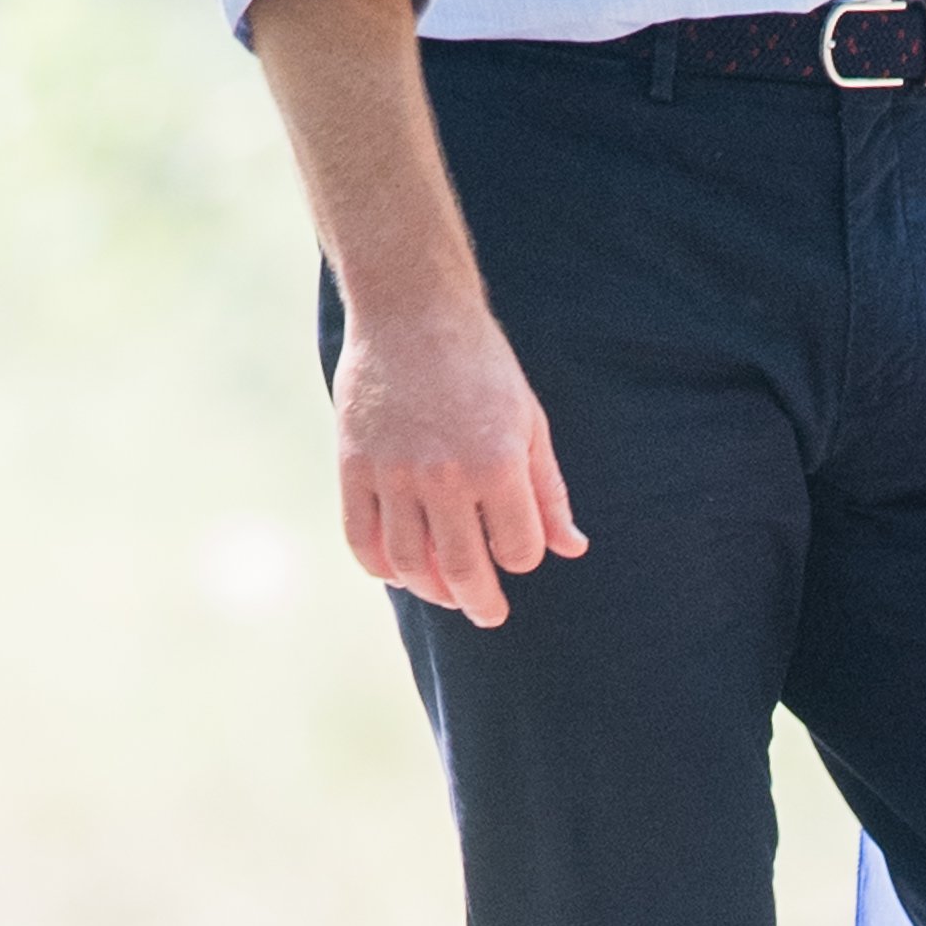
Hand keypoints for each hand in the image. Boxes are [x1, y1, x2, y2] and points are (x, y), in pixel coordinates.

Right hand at [332, 294, 586, 626]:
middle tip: (488, 614)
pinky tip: (398, 571)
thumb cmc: (482, 365)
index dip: (522, 559)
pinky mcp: (354, 466)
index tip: (519, 553)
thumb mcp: (529, 420)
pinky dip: (380, 568)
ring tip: (446, 593)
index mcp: (497, 461)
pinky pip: (361, 539)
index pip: (517, 548)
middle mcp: (444, 475)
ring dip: (430, 591)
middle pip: (462, 570)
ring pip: (408, 565)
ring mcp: (393, 473)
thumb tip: (572, 548)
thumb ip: (548, 490)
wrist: (414, 312)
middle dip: (480, 602)